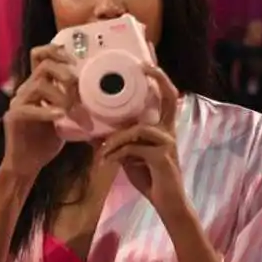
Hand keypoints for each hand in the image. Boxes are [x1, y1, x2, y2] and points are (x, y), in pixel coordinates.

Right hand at [2, 44, 77, 179]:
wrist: (28, 164)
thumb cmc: (47, 141)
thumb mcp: (67, 120)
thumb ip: (77, 106)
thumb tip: (105, 102)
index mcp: (38, 86)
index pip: (40, 56)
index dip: (56, 52)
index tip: (75, 61)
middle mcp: (27, 89)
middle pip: (44, 65)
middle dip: (64, 73)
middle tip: (76, 86)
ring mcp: (18, 102)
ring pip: (39, 84)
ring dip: (60, 96)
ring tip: (71, 110)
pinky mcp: (14, 117)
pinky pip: (29, 108)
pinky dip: (46, 111)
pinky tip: (59, 116)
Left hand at [100, 64, 185, 213]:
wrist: (166, 203)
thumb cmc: (150, 178)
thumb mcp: (129, 157)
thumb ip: (118, 142)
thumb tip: (92, 133)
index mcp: (163, 127)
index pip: (165, 96)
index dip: (158, 77)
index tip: (147, 59)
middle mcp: (169, 130)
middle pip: (168, 96)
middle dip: (157, 78)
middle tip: (141, 65)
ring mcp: (168, 142)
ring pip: (137, 129)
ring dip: (115, 140)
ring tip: (101, 152)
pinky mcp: (162, 157)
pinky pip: (134, 148)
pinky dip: (117, 154)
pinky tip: (107, 162)